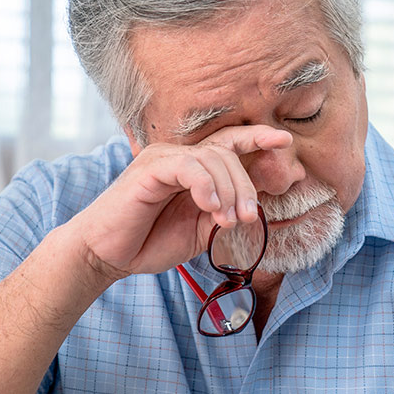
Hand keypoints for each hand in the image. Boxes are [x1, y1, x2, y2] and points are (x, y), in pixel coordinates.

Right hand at [69, 124, 291, 278]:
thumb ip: (224, 214)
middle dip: (246, 185)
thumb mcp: (199, 230)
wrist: (108, 254)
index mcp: (192, 167)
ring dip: (229, 191)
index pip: (229, 143)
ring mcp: (163, 159)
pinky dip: (206, 186)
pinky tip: (210, 208)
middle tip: (250, 217)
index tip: (285, 140)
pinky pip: (189, 166)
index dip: (258, 138)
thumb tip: (252, 208)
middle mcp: (179, 156)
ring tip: (227, 221)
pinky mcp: (150, 168)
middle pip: (228, 153)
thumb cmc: (150, 240)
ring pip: (213, 158)